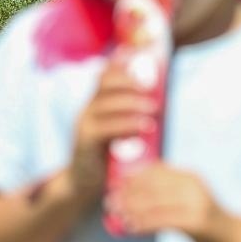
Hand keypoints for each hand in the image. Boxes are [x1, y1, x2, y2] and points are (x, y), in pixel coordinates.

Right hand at [67, 62, 159, 198]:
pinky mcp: (84, 141)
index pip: (105, 75)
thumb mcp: (118, 134)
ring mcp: (84, 124)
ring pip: (107, 103)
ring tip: (154, 109)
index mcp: (95, 104)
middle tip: (153, 89)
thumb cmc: (108, 159)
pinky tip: (145, 128)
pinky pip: (107, 127)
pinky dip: (128, 125)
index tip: (140, 57)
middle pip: (105, 83)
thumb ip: (131, 118)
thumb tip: (157, 103)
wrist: (84, 184)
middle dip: (130, 82)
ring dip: (133, 103)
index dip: (120, 64)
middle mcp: (87, 109)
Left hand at [110, 163, 233, 241]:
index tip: (114, 184)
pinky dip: (144, 224)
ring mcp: (197, 203)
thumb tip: (129, 194)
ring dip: (132, 210)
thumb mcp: (187, 201)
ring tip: (116, 216)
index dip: (132, 177)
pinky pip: (163, 221)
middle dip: (128, 194)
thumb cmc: (205, 222)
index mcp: (189, 176)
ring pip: (155, 204)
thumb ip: (165, 194)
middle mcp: (193, 186)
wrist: (237, 241)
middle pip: (152, 186)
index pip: (155, 171)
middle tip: (110, 202)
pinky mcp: (197, 222)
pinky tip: (131, 228)